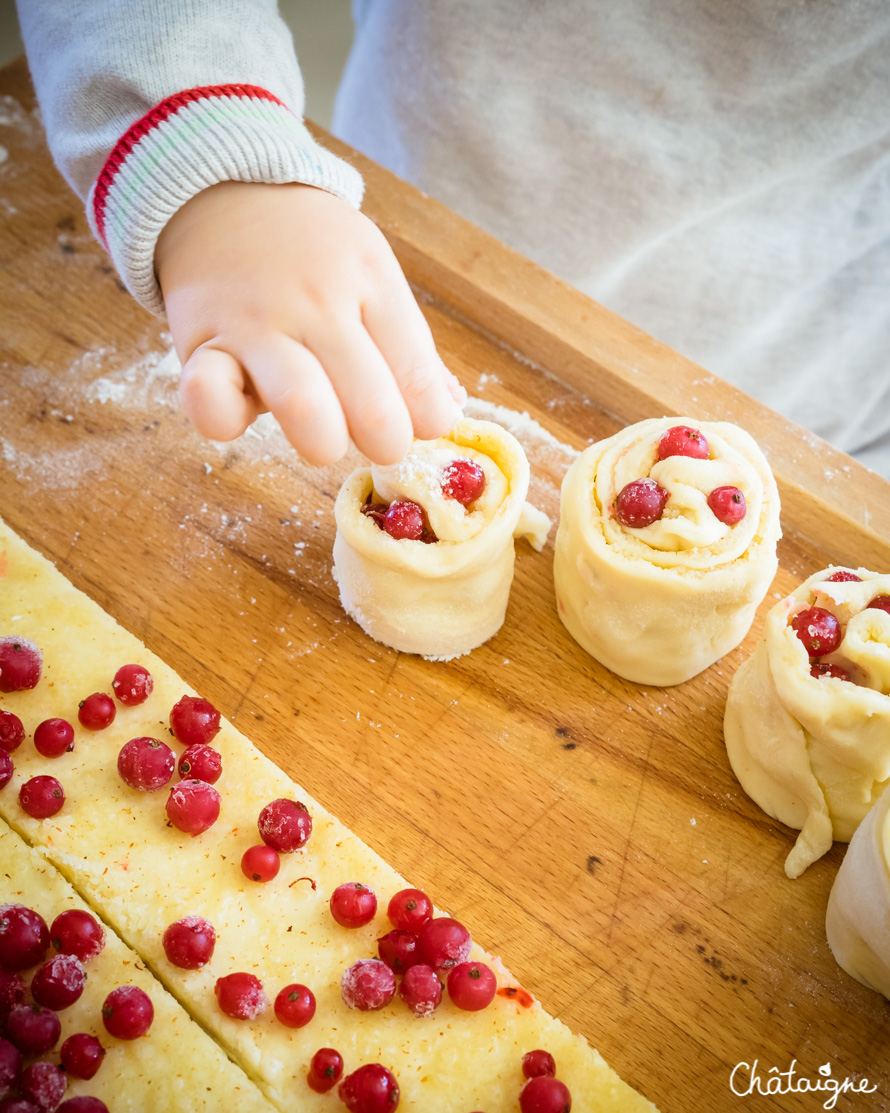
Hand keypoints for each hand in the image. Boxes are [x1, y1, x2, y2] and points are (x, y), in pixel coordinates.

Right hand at [155, 181, 464, 464]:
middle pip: (372, 409)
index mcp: (372, 283)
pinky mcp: (199, 343)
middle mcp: (317, 303)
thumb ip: (410, 348)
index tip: (415, 421)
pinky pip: (210, 402)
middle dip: (384, 444)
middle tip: (373, 435)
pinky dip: (228, 420)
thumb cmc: (311, 251)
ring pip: (303, 408)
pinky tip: (243, 408)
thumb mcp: (372, 275)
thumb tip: (448, 410)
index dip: (428, 421)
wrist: (221, 191)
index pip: (420, 380)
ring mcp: (256, 324)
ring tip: (321, 432)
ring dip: (323, 443)